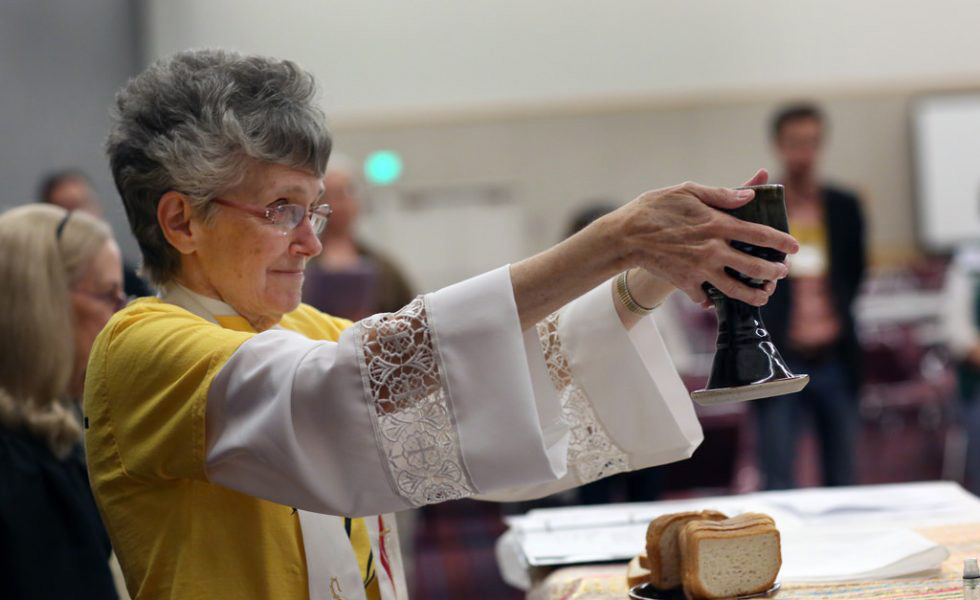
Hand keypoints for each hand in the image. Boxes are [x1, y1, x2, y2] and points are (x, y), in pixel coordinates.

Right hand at [607, 169, 797, 305]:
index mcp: (718, 224)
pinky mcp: (686, 284)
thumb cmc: (654, 208)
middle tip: (781, 272)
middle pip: (755, 267)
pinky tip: (718, 298)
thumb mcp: (687, 190)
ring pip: (737, 289)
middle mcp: (714, 250)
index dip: (782, 242)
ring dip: (755, 294)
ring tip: (764, 295)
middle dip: (774, 272)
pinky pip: (706, 297)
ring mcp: (700, 270)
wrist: (625, 236)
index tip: (794, 247)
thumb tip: (750, 195)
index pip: (761, 235)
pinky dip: (713, 299)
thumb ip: (722, 194)